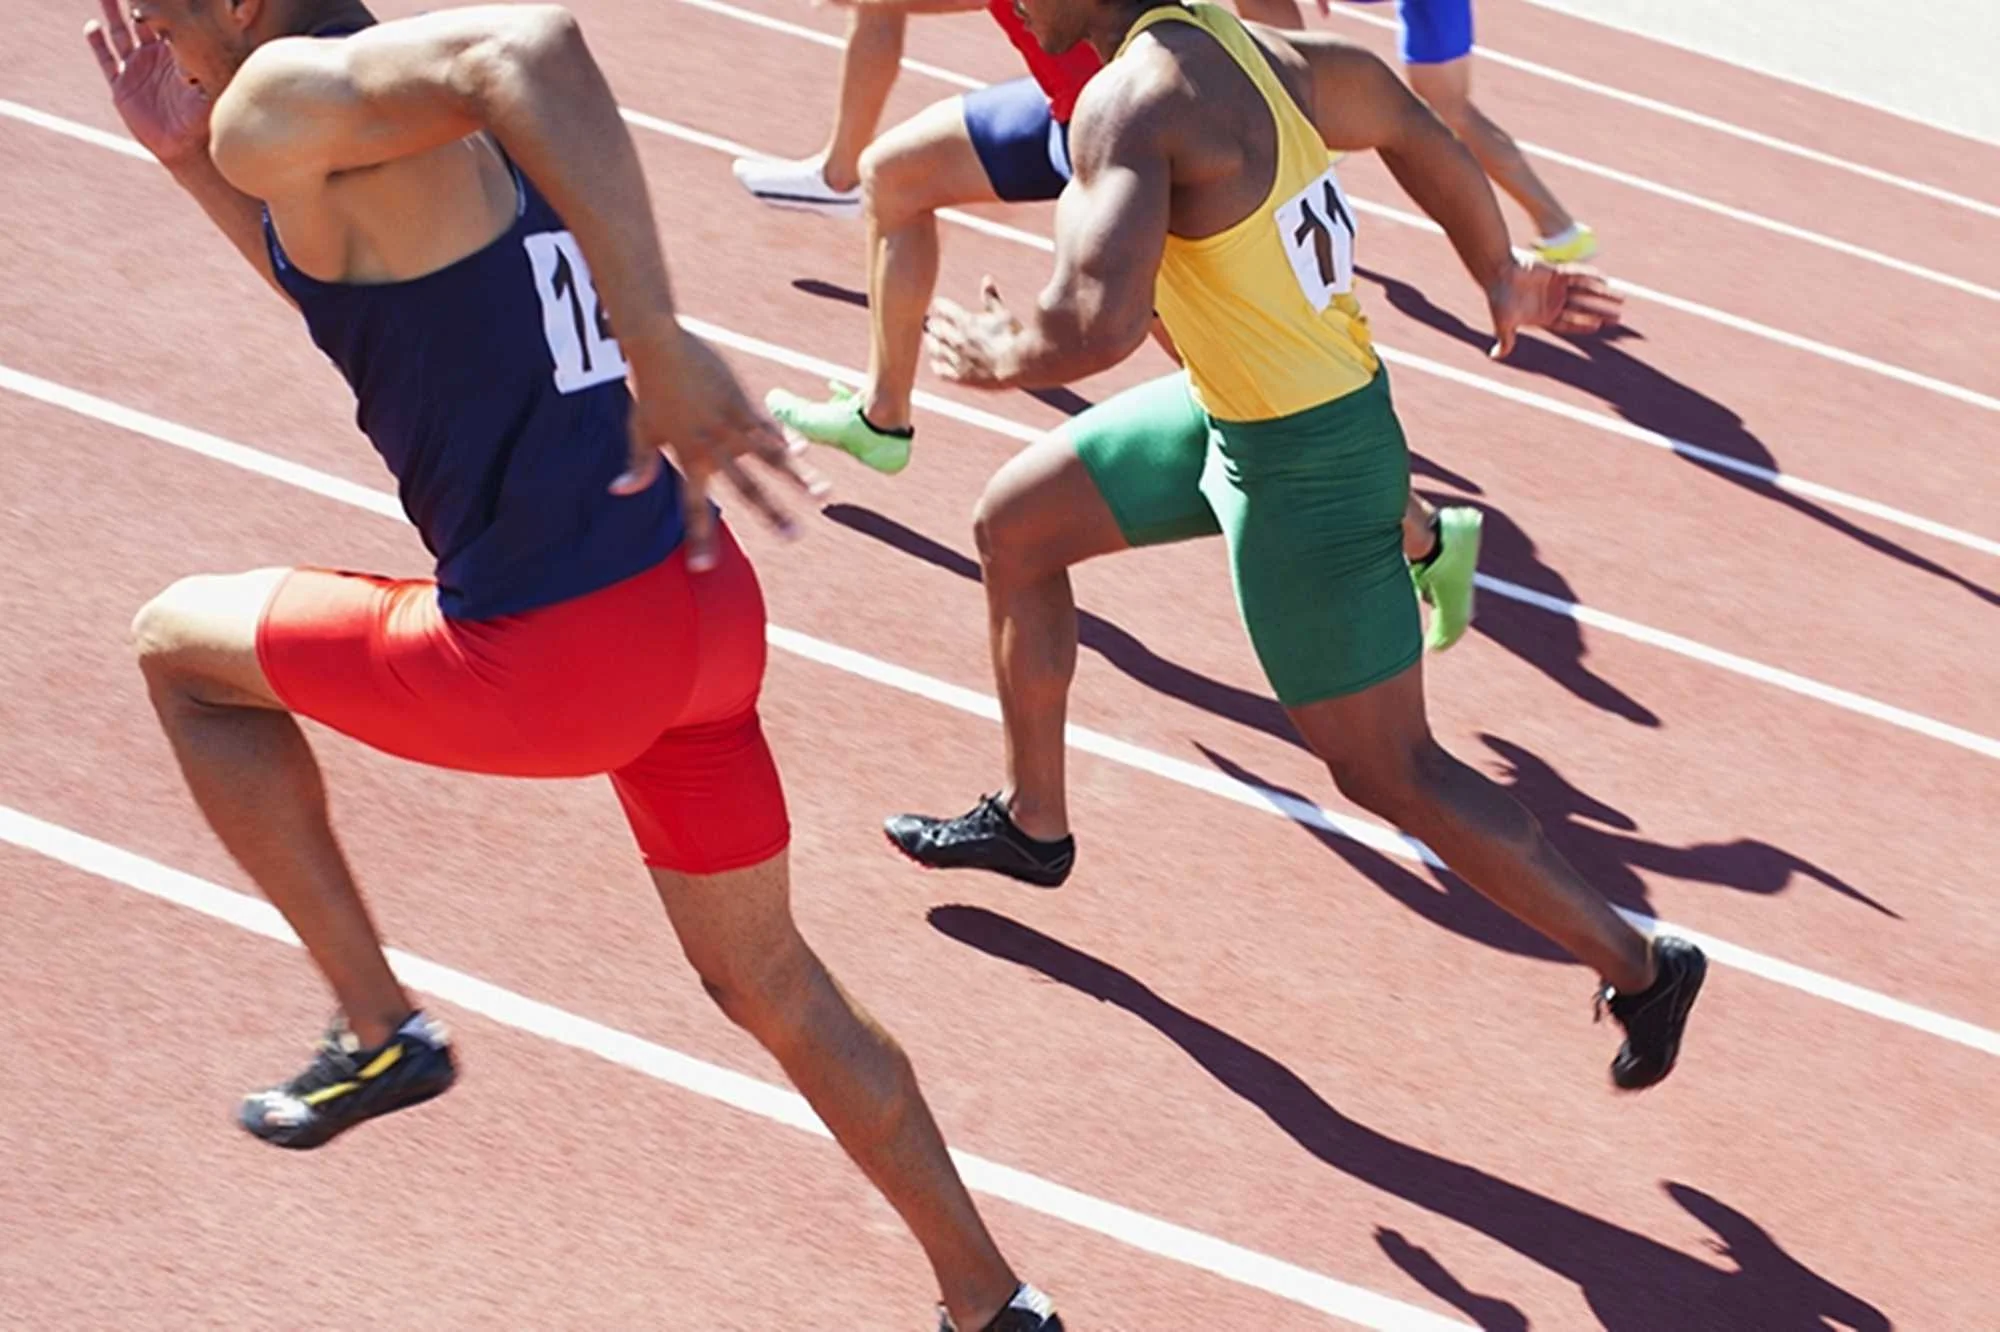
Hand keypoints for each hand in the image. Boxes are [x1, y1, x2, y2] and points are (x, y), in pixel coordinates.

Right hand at [85, 0, 211, 167]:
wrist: (183, 147)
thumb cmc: (203, 121)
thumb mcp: (209, 92)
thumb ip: (207, 71)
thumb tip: (217, 52)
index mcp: (177, 55)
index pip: (167, 22)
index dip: (161, 5)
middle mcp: (155, 57)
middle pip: (140, 20)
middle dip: (134, 1)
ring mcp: (136, 68)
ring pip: (119, 33)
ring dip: (111, 13)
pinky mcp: (121, 85)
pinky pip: (106, 60)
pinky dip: (97, 43)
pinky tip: (91, 27)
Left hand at [612, 326, 829, 570]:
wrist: (660, 348)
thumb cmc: (648, 389)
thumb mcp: (639, 430)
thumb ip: (638, 465)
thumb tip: (621, 491)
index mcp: (687, 458)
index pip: (693, 508)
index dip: (698, 539)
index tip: (703, 567)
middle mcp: (713, 447)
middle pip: (747, 488)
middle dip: (773, 514)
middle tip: (793, 536)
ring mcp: (731, 425)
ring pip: (770, 457)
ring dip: (798, 478)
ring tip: (823, 495)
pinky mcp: (742, 402)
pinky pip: (769, 426)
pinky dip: (787, 439)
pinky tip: (805, 453)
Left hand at [924, 277, 1022, 387]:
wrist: (1021, 366)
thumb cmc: (1015, 337)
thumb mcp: (1003, 313)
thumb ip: (991, 298)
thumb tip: (986, 279)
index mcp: (966, 321)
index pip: (942, 308)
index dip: (940, 305)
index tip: (939, 305)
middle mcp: (957, 339)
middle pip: (935, 328)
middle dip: (933, 324)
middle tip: (931, 323)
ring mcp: (957, 359)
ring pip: (934, 348)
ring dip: (931, 342)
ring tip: (930, 339)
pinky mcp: (961, 377)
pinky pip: (941, 371)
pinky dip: (936, 364)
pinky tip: (936, 361)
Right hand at [1485, 257, 1622, 359]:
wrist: (1497, 272)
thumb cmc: (1499, 298)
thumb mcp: (1503, 323)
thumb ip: (1506, 340)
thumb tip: (1494, 357)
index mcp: (1543, 316)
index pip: (1569, 324)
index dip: (1584, 325)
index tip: (1598, 326)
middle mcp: (1553, 302)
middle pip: (1583, 309)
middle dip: (1602, 313)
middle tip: (1619, 318)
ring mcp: (1556, 287)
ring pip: (1586, 292)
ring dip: (1604, 296)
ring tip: (1621, 300)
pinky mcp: (1557, 272)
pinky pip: (1579, 275)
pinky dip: (1592, 277)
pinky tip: (1606, 281)